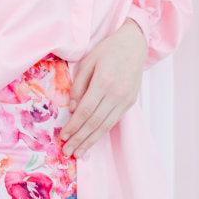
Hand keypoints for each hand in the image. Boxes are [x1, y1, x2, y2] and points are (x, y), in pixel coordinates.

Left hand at [59, 18, 146, 157]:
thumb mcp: (88, 62)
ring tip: (79, 153)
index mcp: (103, 82)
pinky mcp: (131, 102)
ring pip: (106, 126)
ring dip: (91, 141)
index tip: (63, 136)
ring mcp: (125, 100)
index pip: (85, 111)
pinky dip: (102, 132)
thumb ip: (78, 85)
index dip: (73, 126)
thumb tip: (73, 109)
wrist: (135, 44)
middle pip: (95, 122)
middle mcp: (116, 94)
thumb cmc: (108, 50)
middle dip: (80, 139)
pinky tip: (93, 139)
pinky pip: (114, 120)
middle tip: (68, 152)